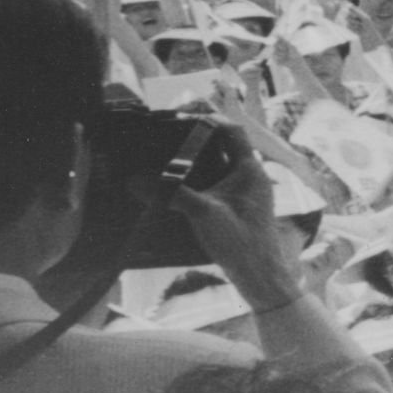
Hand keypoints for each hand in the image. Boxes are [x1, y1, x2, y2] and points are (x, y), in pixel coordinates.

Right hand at [172, 128, 308, 313]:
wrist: (258, 274)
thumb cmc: (240, 241)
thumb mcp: (203, 213)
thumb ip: (171, 193)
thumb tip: (134, 180)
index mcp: (250, 170)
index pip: (232, 131)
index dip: (209, 120)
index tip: (181, 118)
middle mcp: (251, 176)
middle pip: (224, 145)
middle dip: (198, 139)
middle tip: (168, 136)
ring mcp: (245, 191)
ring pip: (220, 165)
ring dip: (197, 160)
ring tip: (167, 156)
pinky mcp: (238, 205)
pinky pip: (217, 183)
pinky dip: (199, 179)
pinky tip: (177, 186)